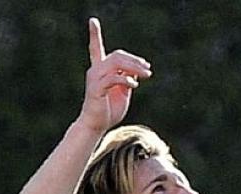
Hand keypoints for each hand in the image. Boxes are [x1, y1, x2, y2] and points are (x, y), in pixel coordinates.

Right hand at [79, 18, 151, 133]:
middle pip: (116, 56)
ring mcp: (95, 79)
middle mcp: (95, 71)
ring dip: (134, 68)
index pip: (96, 48)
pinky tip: (134, 85)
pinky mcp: (96, 89)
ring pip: (115, 64)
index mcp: (100, 70)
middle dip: (134, 60)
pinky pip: (113, 79)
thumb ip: (128, 79)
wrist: (97, 126)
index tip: (92, 20)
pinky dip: (126, 79)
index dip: (95, 34)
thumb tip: (135, 71)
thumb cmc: (109, 110)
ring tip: (146, 75)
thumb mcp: (123, 92)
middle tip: (148, 68)